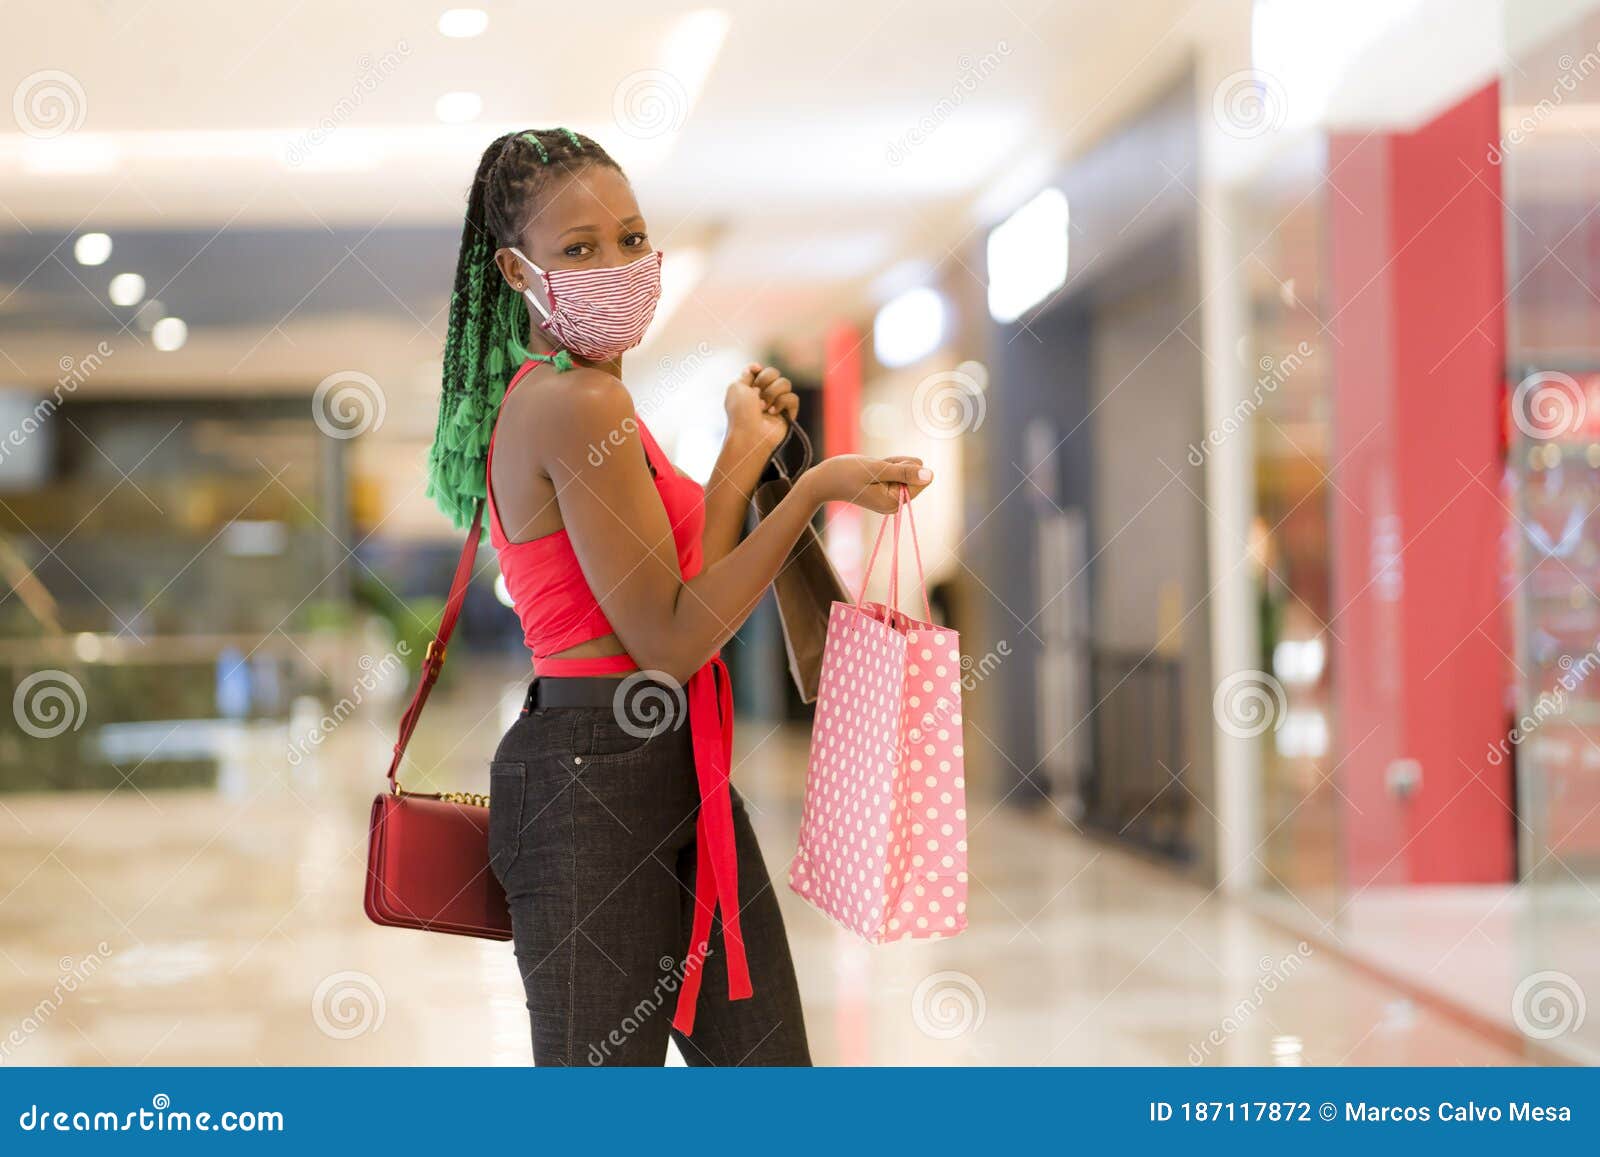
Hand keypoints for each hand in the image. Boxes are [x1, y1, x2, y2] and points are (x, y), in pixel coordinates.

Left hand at [724, 363, 797, 454]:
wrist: (749, 433)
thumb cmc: (740, 412)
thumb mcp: (736, 387)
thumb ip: (747, 373)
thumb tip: (757, 366)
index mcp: (751, 388)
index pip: (762, 370)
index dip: (758, 372)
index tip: (754, 375)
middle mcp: (764, 394)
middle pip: (774, 372)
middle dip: (765, 381)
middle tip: (756, 394)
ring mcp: (777, 403)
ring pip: (785, 383)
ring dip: (772, 393)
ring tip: (763, 408)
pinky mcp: (789, 412)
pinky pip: (793, 398)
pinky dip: (782, 403)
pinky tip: (773, 413)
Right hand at [804, 455, 931, 512]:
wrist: (822, 480)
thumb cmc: (845, 473)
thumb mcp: (876, 469)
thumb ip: (904, 472)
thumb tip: (931, 475)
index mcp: (893, 503)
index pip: (920, 480)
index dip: (905, 466)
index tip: (884, 467)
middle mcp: (894, 504)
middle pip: (913, 474)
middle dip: (896, 464)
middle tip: (874, 467)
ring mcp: (889, 497)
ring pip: (904, 470)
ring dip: (889, 463)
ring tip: (869, 467)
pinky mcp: (884, 490)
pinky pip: (895, 471)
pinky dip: (885, 465)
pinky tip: (870, 468)